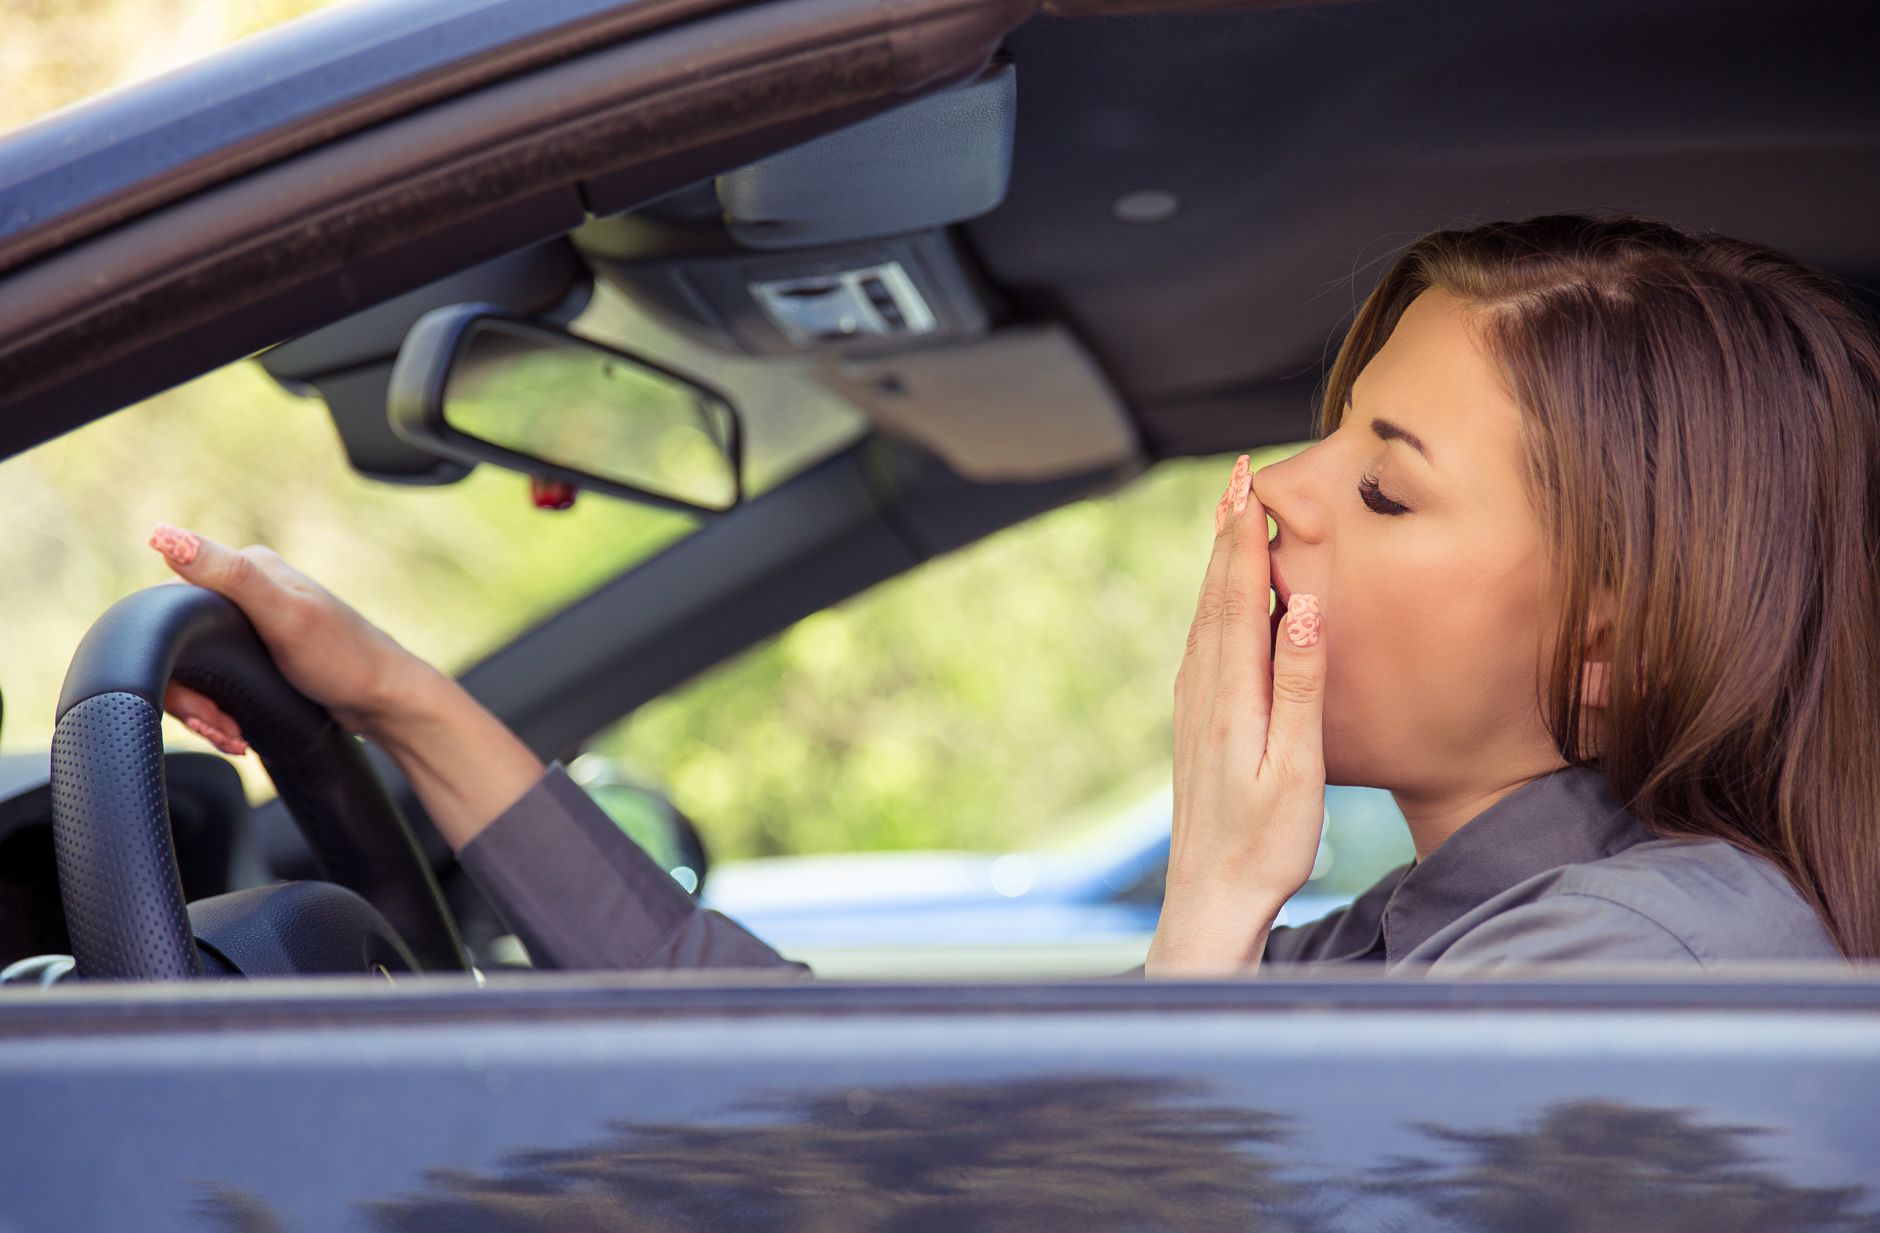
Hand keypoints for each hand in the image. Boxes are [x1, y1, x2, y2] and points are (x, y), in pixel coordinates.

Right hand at [147, 523, 438, 753]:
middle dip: (191, 698)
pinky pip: (215, 683)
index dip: (172, 661)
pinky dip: (218, 713)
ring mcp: (252, 623)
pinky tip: (235, 732)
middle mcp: (247, 590)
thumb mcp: (284, 616)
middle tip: (219, 727)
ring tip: (230, 735)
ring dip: (204, 712)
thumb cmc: (345, 659)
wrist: (388, 702)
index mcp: (248, 568)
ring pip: (195, 669)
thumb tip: (164, 535)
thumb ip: (229, 576)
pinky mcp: (257, 653)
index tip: (200, 705)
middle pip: (181, 645)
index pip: (170, 608)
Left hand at [1144, 455, 1328, 976]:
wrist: (1210, 898)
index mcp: (1232, 693)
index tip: (1251, 481)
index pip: (1236, 595)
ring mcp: (1195, 705)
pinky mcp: (1197, 722)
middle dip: (1227, 531)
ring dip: (1218, 562)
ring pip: (1206, 615)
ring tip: (1229, 516)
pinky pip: (1205, 643)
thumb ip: (1302, 685)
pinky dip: (1215, 603)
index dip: (1243, 535)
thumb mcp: (1298, 768)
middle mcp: (1203, 689)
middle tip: (1239, 475)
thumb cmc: (1264, 843)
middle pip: (1214, 593)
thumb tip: (1305, 607)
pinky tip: (1222, 600)